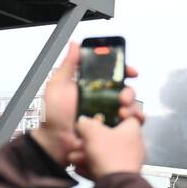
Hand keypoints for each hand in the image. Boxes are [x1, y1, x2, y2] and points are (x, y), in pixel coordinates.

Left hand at [35, 44, 141, 167]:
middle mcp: (101, 100)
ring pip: (130, 107)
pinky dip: (134, 122)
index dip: (124, 71)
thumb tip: (74, 44)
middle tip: (123, 97)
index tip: (131, 72)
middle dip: (129, 92)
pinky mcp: (111, 131)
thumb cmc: (52, 116)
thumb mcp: (58, 85)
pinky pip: (129, 125)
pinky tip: (126, 121)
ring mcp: (107, 116)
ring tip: (123, 112)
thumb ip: (68, 65)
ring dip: (132, 107)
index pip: (112, 75)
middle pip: (125, 91)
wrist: (54, 142)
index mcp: (91, 87)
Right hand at [71, 114, 145, 178]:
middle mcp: (133, 145)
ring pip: (104, 154)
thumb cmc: (110, 156)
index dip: (115, 113)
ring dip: (87, 155)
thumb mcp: (92, 132)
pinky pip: (104, 168)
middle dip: (90, 140)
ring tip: (75, 157)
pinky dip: (91, 167)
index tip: (104, 115)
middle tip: (80, 141)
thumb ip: (86, 124)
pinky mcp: (121, 175)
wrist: (115, 185)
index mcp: (133, 130)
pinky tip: (80, 169)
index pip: (129, 116)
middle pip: (109, 137)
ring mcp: (128, 161)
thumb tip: (83, 122)